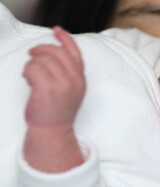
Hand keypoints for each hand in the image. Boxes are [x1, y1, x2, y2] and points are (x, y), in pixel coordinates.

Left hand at [22, 27, 84, 172]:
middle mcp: (73, 81)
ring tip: (30, 74)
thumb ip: (68, 72)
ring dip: (32, 63)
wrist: (52, 130)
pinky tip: (27, 79)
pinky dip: (26, 71)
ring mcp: (61, 86)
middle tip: (33, 54)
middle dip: (42, 49)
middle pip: (57, 52)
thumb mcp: (70, 90)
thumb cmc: (57, 110)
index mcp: (80, 80)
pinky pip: (32, 68)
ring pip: (42, 59)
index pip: (75, 53)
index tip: (57, 30)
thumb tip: (55, 52)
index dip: (66, 39)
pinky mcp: (46, 90)